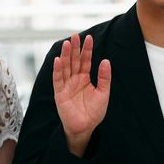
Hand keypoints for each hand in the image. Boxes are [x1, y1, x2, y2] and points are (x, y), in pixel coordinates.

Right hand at [52, 34, 110, 155]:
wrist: (85, 127)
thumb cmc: (94, 112)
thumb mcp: (103, 93)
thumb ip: (104, 78)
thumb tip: (106, 61)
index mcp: (85, 78)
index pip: (85, 61)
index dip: (87, 50)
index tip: (89, 38)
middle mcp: (74, 80)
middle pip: (74, 61)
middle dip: (75, 49)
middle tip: (75, 36)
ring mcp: (66, 86)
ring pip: (65, 67)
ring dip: (66, 56)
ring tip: (67, 44)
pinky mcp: (59, 94)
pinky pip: (58, 79)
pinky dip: (57, 70)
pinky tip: (59, 60)